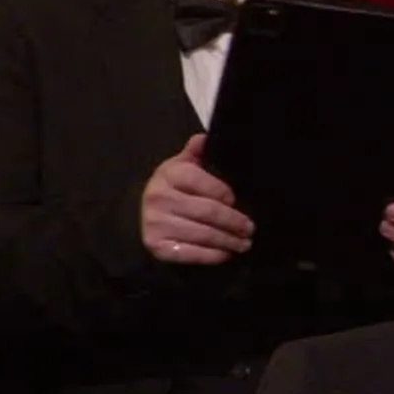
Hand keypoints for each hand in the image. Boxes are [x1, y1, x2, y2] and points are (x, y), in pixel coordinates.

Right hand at [141, 133, 252, 265]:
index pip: (202, 182)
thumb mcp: (181, 166)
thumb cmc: (172, 189)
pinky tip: (226, 253)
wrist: (142, 216)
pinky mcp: (158, 247)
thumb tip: (205, 138)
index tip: (237, 201)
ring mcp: (156, 224)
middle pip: (207, 212)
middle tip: (250, 228)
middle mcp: (159, 198)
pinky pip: (192, 253)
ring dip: (228, 241)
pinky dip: (212, 255)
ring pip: (203, 234)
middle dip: (234, 222)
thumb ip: (195, 153)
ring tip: (244, 243)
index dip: (224, 192)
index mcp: (168, 174)